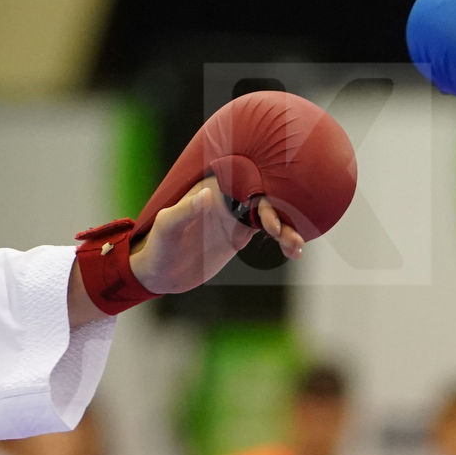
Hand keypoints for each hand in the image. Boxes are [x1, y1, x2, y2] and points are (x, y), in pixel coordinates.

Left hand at [130, 178, 303, 294]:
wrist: (161, 272)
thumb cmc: (159, 244)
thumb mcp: (168, 226)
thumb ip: (186, 211)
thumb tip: (206, 194)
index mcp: (212, 189)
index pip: (242, 182)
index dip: (259, 194)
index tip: (267, 218)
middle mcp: (227, 198)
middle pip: (262, 198)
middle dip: (280, 213)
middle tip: (287, 235)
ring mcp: (236, 216)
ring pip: (270, 215)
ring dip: (287, 228)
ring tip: (297, 247)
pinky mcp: (241, 234)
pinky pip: (269, 232)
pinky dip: (283, 240)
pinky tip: (294, 252)